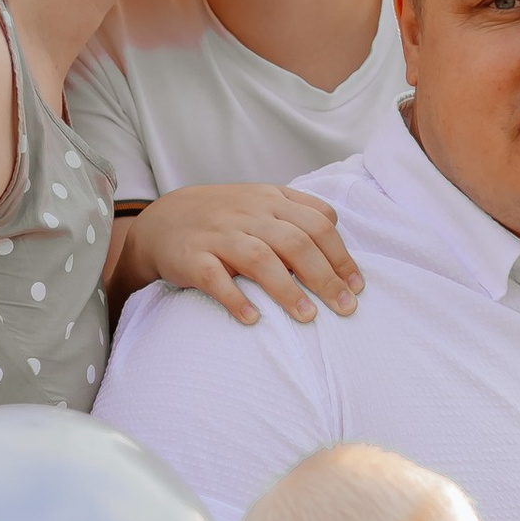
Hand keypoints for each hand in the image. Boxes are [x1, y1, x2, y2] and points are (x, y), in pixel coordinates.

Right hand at [123, 182, 363, 326]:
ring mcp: (218, 235)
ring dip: (287, 289)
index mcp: (272, 200)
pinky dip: (235, 298)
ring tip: (308, 317)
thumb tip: (338, 242)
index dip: (341, 255)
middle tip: (345, 308)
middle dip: (325, 277)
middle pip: (296, 242)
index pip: (318, 223)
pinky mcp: (191, 256)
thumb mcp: (263, 203)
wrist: (162, 220)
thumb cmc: (225, 218)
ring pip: (259, 258)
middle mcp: (248, 214)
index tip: (356, 286)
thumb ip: (300, 214)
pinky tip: (253, 319)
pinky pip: (214, 277)